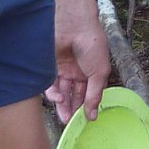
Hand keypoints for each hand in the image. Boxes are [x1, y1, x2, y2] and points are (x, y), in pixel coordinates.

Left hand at [46, 3, 111, 124]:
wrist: (73, 26)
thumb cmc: (92, 44)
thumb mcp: (100, 72)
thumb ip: (95, 94)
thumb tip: (93, 115)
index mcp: (91, 70)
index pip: (88, 92)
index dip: (87, 105)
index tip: (86, 119)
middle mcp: (75, 71)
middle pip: (73, 94)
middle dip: (72, 109)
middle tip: (71, 123)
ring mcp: (61, 69)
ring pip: (60, 92)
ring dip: (62, 105)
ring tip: (65, 117)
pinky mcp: (47, 68)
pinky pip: (49, 86)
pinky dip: (53, 94)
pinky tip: (59, 98)